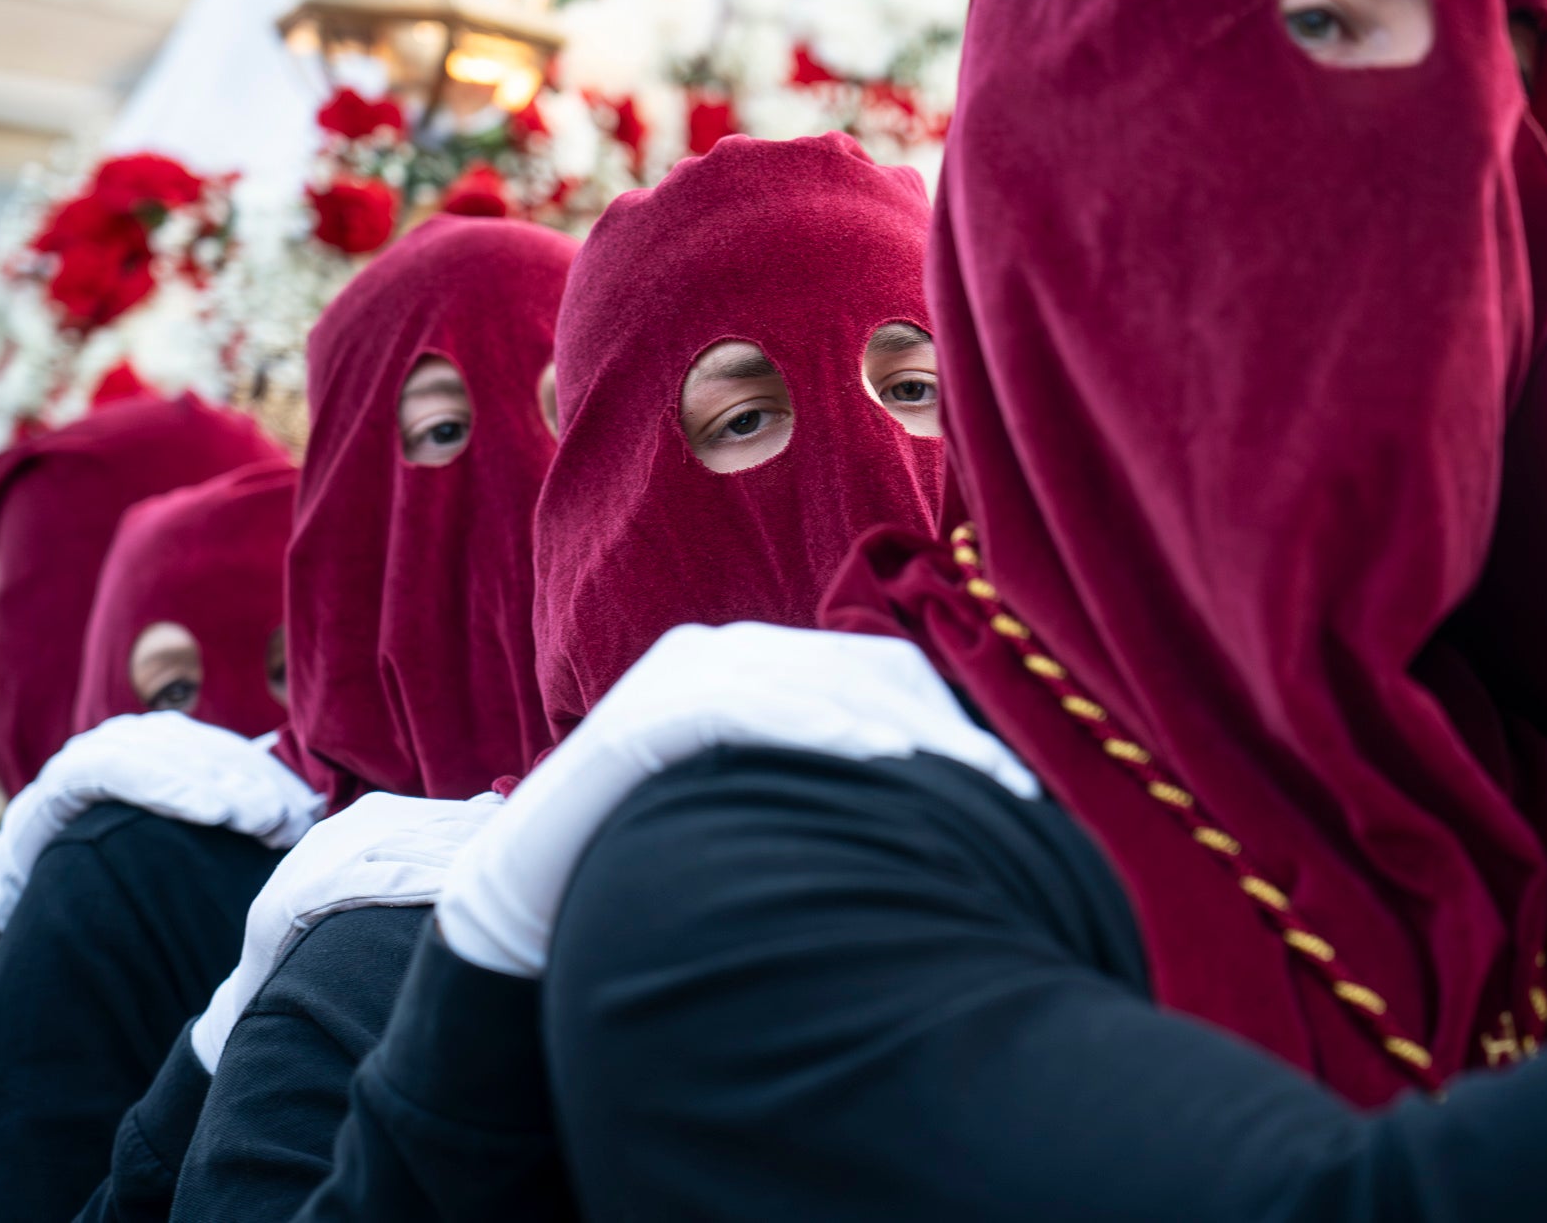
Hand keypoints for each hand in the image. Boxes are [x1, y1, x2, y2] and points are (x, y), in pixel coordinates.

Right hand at [0, 712, 324, 930]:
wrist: (35, 878)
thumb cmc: (124, 857)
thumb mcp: (185, 836)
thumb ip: (232, 814)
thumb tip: (306, 815)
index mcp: (176, 742)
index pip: (237, 754)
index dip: (274, 781)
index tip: (309, 812)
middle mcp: (143, 735)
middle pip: (213, 754)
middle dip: (257, 787)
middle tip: (291, 821)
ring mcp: (105, 747)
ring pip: (177, 758)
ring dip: (223, 788)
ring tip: (261, 819)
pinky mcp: (70, 772)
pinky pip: (125, 771)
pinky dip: (171, 787)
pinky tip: (211, 811)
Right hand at [190, 791, 502, 1071]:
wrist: (264, 973)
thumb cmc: (339, 924)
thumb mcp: (384, 873)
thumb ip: (430, 839)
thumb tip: (492, 803)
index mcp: (370, 817)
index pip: (442, 814)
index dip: (487, 827)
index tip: (531, 837)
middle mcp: (345, 829)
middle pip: (429, 828)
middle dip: (479, 842)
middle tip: (527, 855)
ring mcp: (321, 858)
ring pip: (404, 850)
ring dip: (455, 858)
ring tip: (499, 871)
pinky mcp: (300, 894)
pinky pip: (370, 881)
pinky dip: (412, 882)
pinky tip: (448, 889)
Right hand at [436, 623, 1033, 978]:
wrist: (533, 896)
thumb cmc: (662, 858)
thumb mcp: (765, 807)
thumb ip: (830, 783)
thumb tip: (943, 804)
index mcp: (759, 665)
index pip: (878, 670)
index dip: (950, 720)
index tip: (1013, 789)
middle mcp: (723, 652)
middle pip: (859, 670)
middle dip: (941, 730)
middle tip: (1010, 795)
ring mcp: (677, 675)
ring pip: (809, 682)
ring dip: (891, 727)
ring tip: (957, 780)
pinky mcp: (639, 717)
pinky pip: (739, 705)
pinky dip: (809, 725)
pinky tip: (867, 758)